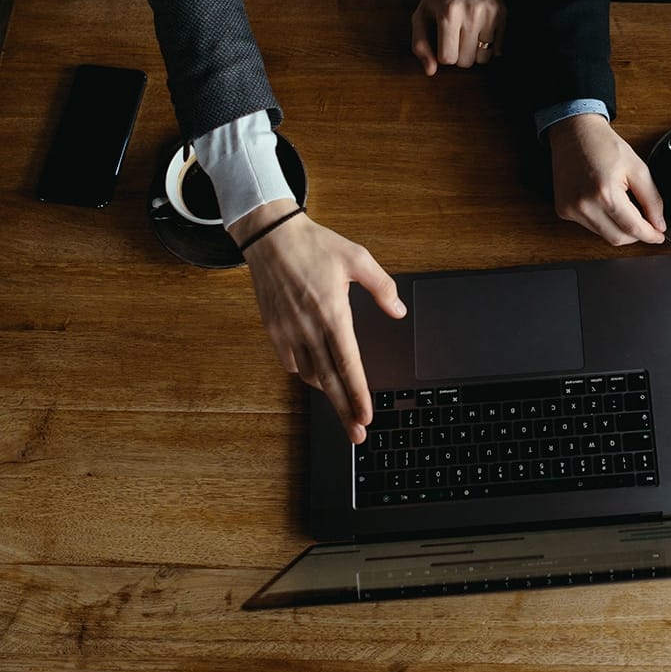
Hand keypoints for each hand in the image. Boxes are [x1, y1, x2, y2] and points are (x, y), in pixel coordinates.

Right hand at [226, 199, 406, 443]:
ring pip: (310, 375)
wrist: (271, 237)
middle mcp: (308, 327)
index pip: (348, 364)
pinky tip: (317, 373)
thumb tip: (399, 311)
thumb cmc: (317, 245)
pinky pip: (291, 363)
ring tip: (343, 404)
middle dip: (344, 411)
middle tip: (357, 435)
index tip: (367, 415)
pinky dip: (306, 373)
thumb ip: (382, 287)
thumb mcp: (358, 259)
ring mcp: (287, 331)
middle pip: (329, 381)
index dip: (358, 394)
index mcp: (332, 313)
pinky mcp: (273, 329)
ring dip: (327, 391)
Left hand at [411, 0, 504, 74]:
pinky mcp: (502, 15)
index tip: (443, 42)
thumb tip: (431, 71)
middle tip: (456, 39)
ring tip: (468, 37)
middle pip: (466, 62)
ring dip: (474, 53)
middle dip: (458, 55)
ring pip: (483, 59)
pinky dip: (488, 47)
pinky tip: (480, 32)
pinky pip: (497, 50)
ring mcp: (489, 15)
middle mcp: (470, 15)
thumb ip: (420, 44)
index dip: (443, 55)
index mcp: (447, 14)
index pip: (447, 59)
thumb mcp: (421, 14)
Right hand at [547, 113, 665, 244]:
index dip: (650, 235)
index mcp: (605, 193)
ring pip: (603, 235)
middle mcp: (584, 205)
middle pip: (617, 238)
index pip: (632, 228)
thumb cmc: (603, 145)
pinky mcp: (563, 210)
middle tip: (646, 222)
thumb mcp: (637, 168)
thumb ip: (652, 200)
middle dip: (636, 234)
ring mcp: (571, 210)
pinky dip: (603, 222)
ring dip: (619, 228)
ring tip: (623, 204)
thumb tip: (659, 225)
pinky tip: (604, 203)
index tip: (659, 236)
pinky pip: (590, 227)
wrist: (574, 132)